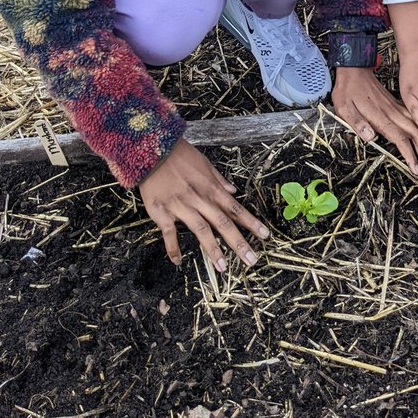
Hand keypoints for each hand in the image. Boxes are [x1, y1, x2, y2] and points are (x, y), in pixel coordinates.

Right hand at [139, 138, 269, 269]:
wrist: (152, 150)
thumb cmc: (180, 156)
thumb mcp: (205, 163)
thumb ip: (219, 180)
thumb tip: (233, 191)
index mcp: (211, 188)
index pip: (236, 209)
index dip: (251, 223)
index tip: (265, 236)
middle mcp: (199, 199)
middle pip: (223, 223)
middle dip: (238, 243)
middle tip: (251, 260)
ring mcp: (181, 206)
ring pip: (200, 230)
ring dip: (213, 249)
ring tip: (223, 267)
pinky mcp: (161, 211)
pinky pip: (169, 233)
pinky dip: (173, 248)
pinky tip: (178, 262)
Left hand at [332, 68, 417, 177]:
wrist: (354, 69)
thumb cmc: (347, 90)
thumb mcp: (344, 107)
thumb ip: (357, 123)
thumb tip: (370, 137)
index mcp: (380, 116)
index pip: (400, 139)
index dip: (410, 155)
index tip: (416, 169)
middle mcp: (392, 112)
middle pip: (416, 134)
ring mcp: (396, 108)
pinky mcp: (396, 104)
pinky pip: (415, 118)